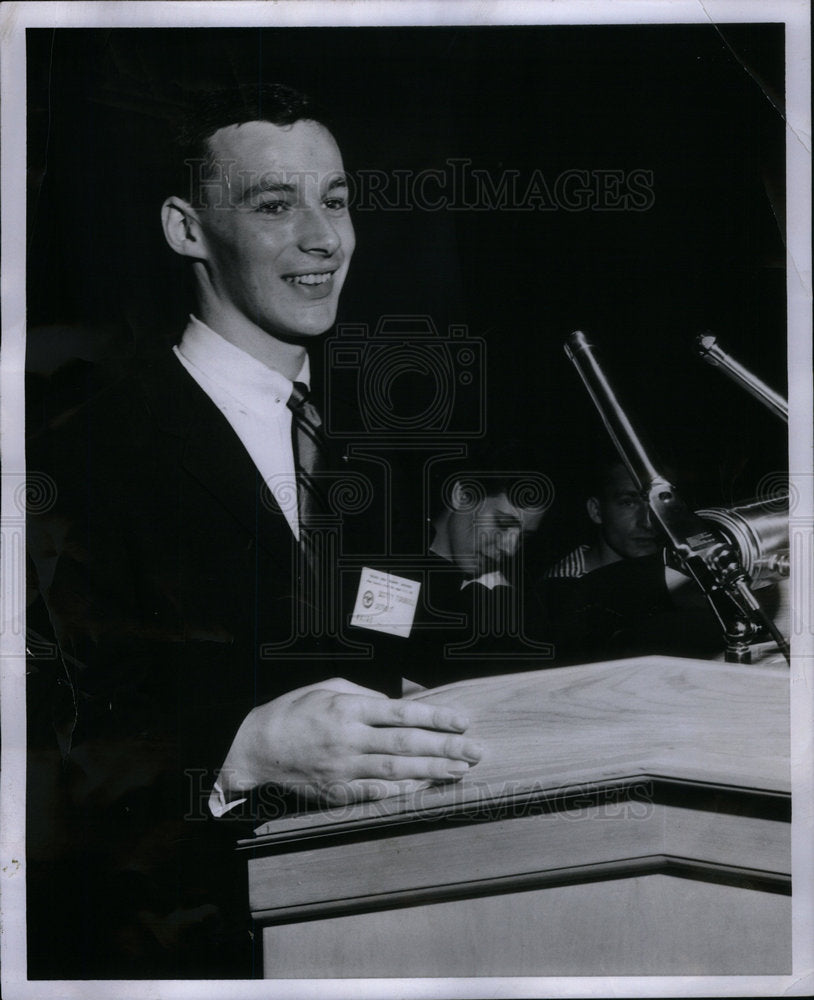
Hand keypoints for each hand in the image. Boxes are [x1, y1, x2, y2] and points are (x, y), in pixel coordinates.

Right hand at [217, 678, 483, 805]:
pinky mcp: (336, 791)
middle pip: (406, 744)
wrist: (257, 748)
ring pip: (396, 771)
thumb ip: (365, 695)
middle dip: (445, 747)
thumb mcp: (327, 688)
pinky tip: (426, 789)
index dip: (435, 717)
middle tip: (476, 751)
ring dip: (432, 772)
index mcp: (348, 708)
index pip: (402, 713)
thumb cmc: (294, 711)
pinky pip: (375, 794)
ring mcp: (343, 768)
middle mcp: (349, 738)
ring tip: (460, 770)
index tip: (462, 721)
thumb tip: (398, 702)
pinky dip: (403, 793)